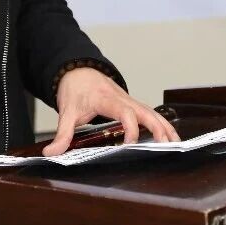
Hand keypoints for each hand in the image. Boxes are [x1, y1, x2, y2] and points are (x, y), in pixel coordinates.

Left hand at [42, 67, 179, 156]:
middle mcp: (123, 99)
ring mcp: (129, 100)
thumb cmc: (75, 90)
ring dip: (164, 126)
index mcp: (108, 99)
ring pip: (151, 112)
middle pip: (146, 112)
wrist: (78, 71)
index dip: (131, 128)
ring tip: (175, 143)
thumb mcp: (66, 112)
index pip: (125, 113)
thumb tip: (51, 153)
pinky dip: (161, 123)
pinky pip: (150, 113)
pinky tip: (169, 135)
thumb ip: (62, 134)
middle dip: (158, 128)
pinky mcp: (131, 104)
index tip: (131, 144)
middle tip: (166, 145)